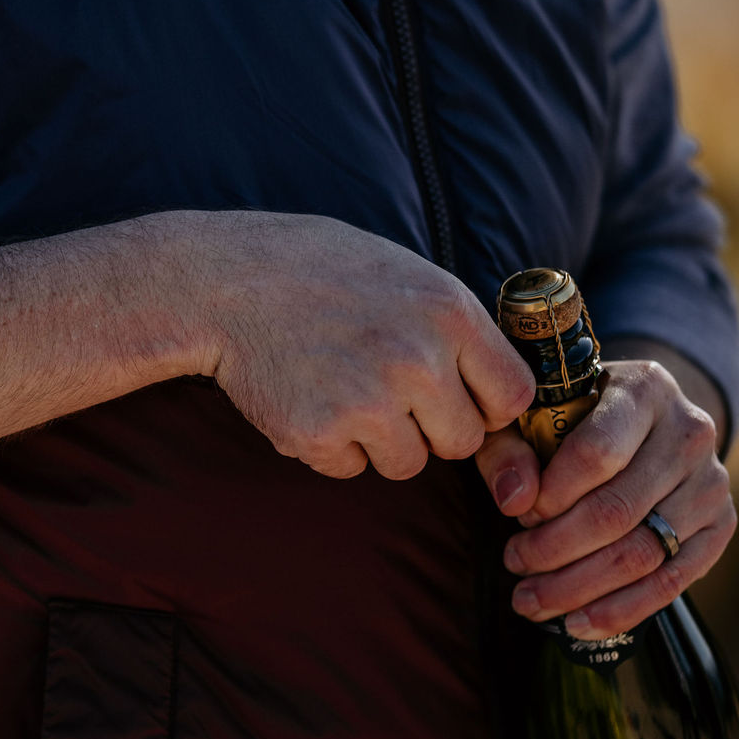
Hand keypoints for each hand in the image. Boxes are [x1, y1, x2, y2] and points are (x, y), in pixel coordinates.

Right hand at [182, 212, 535, 478]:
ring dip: (379, 442)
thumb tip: (499, 392)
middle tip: (387, 395)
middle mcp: (418, 360)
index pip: (514, 396)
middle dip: (432, 429)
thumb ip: (454, 327)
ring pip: (407, 463)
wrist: (224, 281)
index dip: (487, 405)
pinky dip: (329, 446)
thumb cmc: (315, 270)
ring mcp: (367, 401)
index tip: (458, 397)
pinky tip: (306, 399)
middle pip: (462, 441)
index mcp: (449, 313)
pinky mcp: (318, 433)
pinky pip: (349, 468)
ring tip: (340, 390)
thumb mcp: (405, 273)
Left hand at [474, 360, 733, 638]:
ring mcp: (712, 481)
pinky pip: (673, 581)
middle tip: (514, 565)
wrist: (639, 423)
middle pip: (617, 511)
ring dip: (579, 587)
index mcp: (644, 390)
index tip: (517, 515)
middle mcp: (689, 432)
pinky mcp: (722, 525)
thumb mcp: (528, 416)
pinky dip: (621, 610)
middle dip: (555, 550)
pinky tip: (577, 622)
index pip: (597, 453)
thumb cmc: (568, 420)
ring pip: (642, 553)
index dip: (551, 495)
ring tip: (530, 601)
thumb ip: (508, 451)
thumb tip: (515, 502)